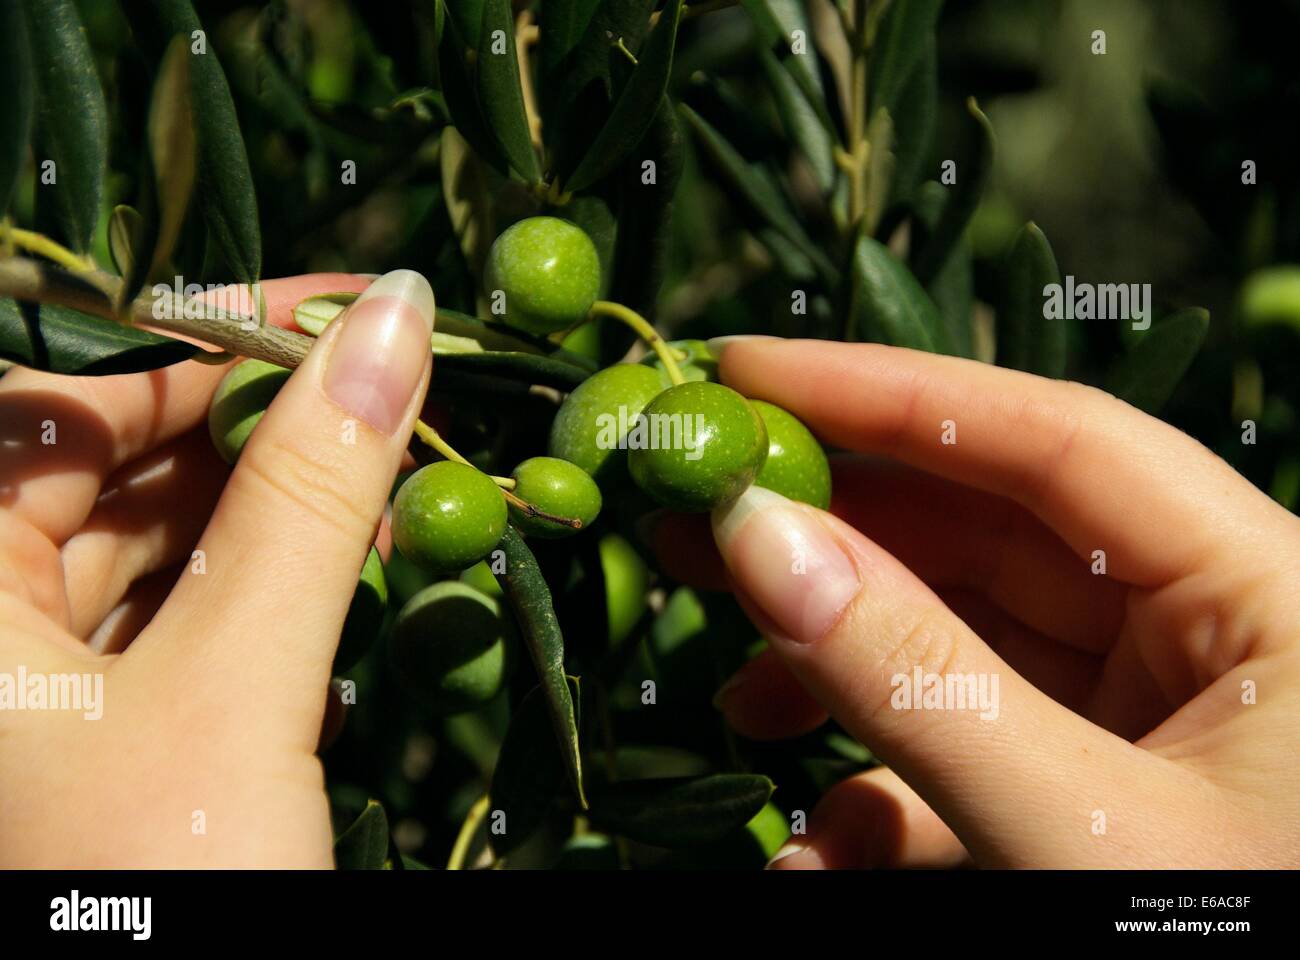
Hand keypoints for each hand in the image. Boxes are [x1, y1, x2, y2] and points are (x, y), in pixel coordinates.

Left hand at [0, 270, 431, 866]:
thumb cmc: (146, 900)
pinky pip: (179, 610)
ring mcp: (31, 678)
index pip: (63, 397)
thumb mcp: (234, 690)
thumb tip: (395, 323)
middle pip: (114, 460)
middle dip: (259, 421)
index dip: (213, 337)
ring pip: (157, 537)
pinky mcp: (97, 726)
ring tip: (386, 467)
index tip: (350, 307)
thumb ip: (315, 500)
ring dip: (277, 503)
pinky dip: (266, 579)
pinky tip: (344, 559)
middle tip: (390, 383)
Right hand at [651, 338, 1299, 867]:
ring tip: (735, 688)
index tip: (748, 374)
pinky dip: (882, 782)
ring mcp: (1149, 713)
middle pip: (990, 527)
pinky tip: (818, 837)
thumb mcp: (1081, 829)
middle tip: (699, 501)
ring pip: (964, 638)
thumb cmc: (1253, 941)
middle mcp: (1209, 630)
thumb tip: (757, 535)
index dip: (890, 391)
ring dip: (839, 665)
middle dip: (838, 524)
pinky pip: (969, 744)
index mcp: (1270, 590)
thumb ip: (917, 680)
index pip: (1052, 439)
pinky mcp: (1095, 787)